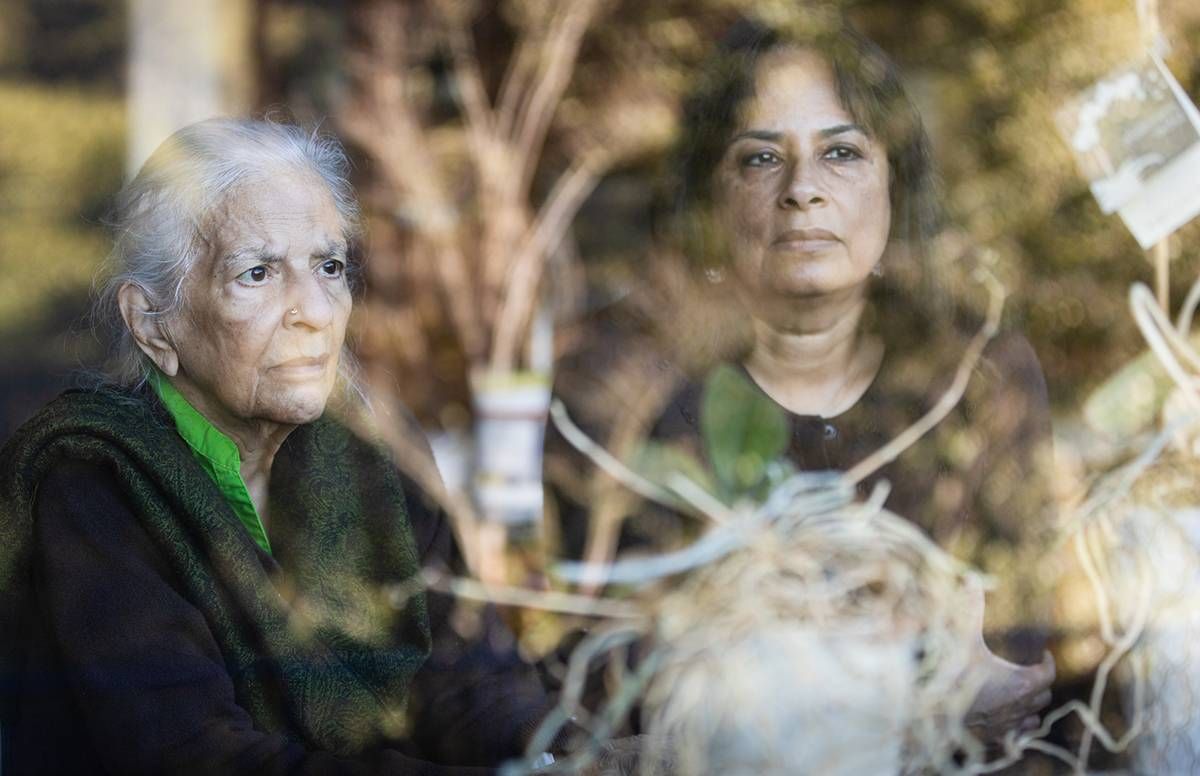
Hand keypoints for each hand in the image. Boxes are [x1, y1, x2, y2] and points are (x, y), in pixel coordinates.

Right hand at [961, 584, 1055, 742]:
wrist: (934, 715)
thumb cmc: (953, 677)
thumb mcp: (963, 640)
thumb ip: (971, 610)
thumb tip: (972, 579)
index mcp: (1022, 682)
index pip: (1048, 673)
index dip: (1047, 663)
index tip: (1042, 654)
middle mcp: (1023, 706)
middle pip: (1044, 694)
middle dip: (1039, 682)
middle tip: (1030, 671)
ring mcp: (1011, 725)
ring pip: (1034, 716)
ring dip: (1031, 705)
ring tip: (1021, 693)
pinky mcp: (998, 738)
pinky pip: (1019, 734)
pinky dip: (1018, 725)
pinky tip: (1005, 716)